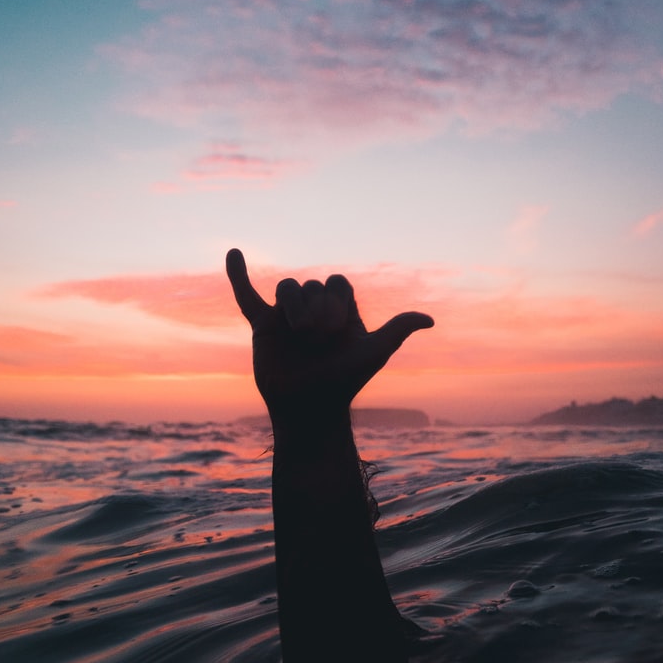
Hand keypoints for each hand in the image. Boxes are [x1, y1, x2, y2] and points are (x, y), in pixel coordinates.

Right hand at [226, 248, 433, 423]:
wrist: (309, 409)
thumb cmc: (343, 382)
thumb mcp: (373, 353)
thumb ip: (397, 330)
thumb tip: (429, 320)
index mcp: (339, 312)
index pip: (338, 283)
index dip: (339, 299)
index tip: (341, 328)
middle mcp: (312, 311)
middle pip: (313, 286)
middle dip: (319, 311)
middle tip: (320, 342)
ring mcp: (286, 317)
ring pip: (288, 288)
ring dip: (295, 308)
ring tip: (300, 335)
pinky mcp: (262, 326)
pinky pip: (247, 296)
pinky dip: (238, 275)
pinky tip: (233, 253)